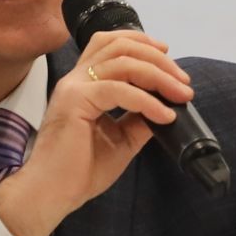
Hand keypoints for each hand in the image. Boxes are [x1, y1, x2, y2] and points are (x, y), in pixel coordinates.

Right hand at [0, 30, 192, 235]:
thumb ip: (139, 119)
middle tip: (184, 81)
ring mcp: (74, 87)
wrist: (51, 194)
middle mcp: (76, 78)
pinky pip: (118, 90)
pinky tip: (165, 115)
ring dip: (159, 75)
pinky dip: (147, 100)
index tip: (168, 55)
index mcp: (83, 83)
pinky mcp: (75, 101)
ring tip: (181, 95)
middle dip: (158, 59)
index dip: (141, 42)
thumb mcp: (120, 140)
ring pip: (122, 62)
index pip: (109, 44)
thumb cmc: (79, 171)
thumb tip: (166, 107)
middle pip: (120, 46)